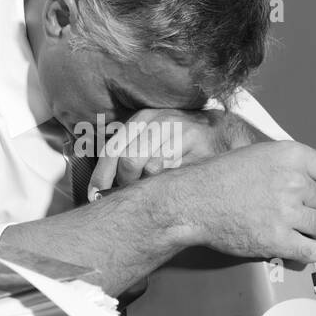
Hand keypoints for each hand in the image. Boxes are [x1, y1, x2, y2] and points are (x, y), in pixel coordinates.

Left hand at [88, 108, 248, 196]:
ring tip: (154, 188)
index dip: (100, 176)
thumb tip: (100, 188)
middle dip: (125, 184)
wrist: (221, 132)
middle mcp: (156, 121)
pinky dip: (167, 182)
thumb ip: (128, 155)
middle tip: (130, 195)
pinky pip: (172, 170)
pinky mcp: (195, 139)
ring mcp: (176, 128)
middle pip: (128, 160)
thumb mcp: (151, 140)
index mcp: (140, 120)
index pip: (111, 150)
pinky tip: (171, 183)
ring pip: (149, 167)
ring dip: (147, 185)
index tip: (95, 196)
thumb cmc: (180, 142)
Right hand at [177, 140, 315, 266]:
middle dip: (313, 210)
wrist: (193, 201)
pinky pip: (312, 250)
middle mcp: (293, 181)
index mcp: (291, 155)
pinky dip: (308, 251)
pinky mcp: (277, 239)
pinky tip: (295, 246)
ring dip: (312, 232)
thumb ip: (293, 165)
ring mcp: (286, 211)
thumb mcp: (260, 155)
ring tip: (290, 229)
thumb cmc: (220, 178)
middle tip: (291, 213)